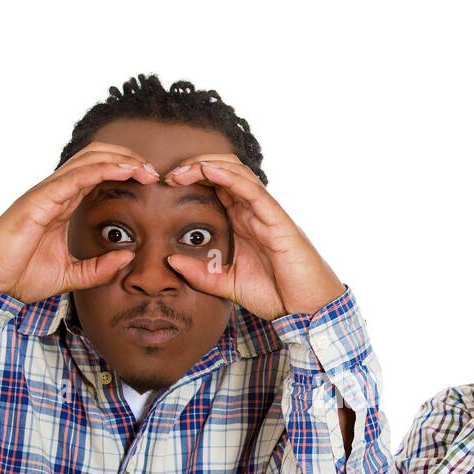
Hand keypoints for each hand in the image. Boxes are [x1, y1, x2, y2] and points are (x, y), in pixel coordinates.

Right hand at [0, 141, 159, 303]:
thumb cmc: (21, 276)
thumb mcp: (71, 276)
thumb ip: (99, 268)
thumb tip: (128, 257)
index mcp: (62, 205)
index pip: (97, 174)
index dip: (124, 171)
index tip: (150, 181)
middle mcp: (55, 193)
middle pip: (95, 158)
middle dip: (127, 159)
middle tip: (154, 173)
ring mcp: (46, 194)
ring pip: (87, 161)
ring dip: (120, 160)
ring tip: (144, 169)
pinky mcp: (38, 201)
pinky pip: (73, 178)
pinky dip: (101, 170)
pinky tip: (124, 171)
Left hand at [160, 154, 344, 319]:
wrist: (307, 308)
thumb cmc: (276, 294)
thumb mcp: (227, 285)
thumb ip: (200, 274)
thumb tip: (170, 261)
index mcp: (242, 222)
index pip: (216, 187)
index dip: (191, 179)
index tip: (166, 185)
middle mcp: (254, 212)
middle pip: (224, 171)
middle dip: (195, 166)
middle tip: (169, 176)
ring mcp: (266, 213)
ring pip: (237, 173)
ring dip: (207, 165)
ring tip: (183, 170)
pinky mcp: (277, 220)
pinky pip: (252, 190)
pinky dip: (230, 176)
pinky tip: (208, 171)